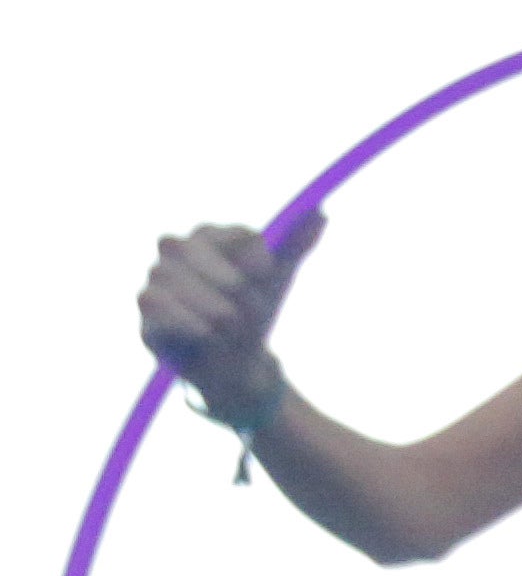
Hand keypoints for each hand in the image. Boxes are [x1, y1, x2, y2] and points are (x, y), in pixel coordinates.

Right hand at [138, 217, 312, 404]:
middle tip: (250, 310)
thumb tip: (321, 213)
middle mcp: (178, 249)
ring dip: (210, 307)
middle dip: (228, 284)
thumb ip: (294, 245)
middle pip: (188, 249)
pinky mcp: (147, 305)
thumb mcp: (277, 280)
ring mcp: (158, 275)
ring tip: (230, 327)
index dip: (251, 253)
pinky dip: (185, 320)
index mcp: (213, 236)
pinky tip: (206, 333)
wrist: (238, 363)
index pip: (230, 234)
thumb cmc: (253, 313)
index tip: (268, 272)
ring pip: (170, 276)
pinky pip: (154, 301)